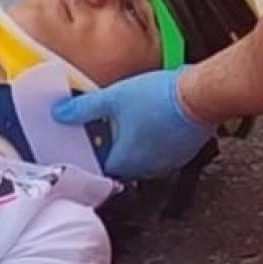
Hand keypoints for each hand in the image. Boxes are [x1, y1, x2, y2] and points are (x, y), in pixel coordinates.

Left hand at [52, 67, 211, 179]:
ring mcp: (167, 162)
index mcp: (125, 160)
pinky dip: (154, 142)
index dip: (91, 155)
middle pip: (121, 165)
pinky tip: (153, 123)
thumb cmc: (161, 99)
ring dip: (134, 146)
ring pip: (142, 159)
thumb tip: (61, 114)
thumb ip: (84, 108)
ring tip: (130, 124)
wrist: (200, 95)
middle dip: (112, 149)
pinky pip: (161, 152)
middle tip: (105, 131)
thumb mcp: (114, 98)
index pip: (99, 168)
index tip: (87, 144)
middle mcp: (146, 168)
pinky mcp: (183, 153)